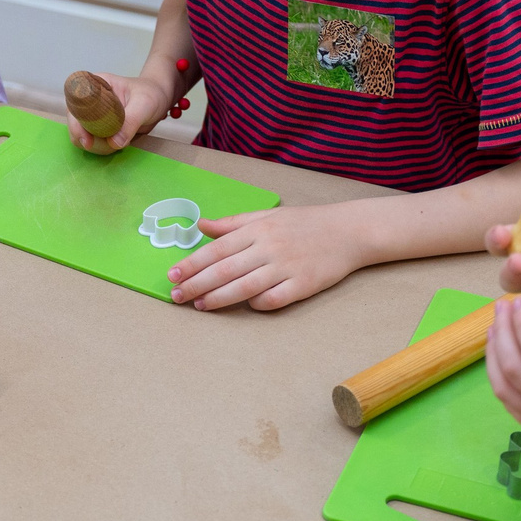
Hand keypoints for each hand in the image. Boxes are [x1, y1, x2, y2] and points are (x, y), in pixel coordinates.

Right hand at [66, 71, 169, 153]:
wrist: (159, 99)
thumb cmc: (151, 94)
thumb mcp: (144, 105)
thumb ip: (130, 122)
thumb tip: (114, 143)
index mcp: (95, 85)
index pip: (74, 103)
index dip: (75, 123)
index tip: (86, 140)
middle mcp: (90, 100)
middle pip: (75, 123)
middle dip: (86, 138)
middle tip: (106, 147)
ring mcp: (93, 114)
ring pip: (83, 135)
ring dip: (96, 145)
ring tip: (118, 143)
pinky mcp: (100, 126)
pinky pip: (94, 141)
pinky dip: (102, 148)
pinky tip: (118, 144)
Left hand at [167, 202, 360, 310]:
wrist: (348, 231)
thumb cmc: (304, 223)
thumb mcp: (267, 215)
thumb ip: (232, 223)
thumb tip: (200, 225)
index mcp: (258, 229)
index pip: (216, 249)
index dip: (191, 263)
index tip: (172, 275)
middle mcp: (269, 247)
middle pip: (224, 270)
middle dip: (196, 284)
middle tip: (176, 295)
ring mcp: (286, 267)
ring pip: (244, 287)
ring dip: (218, 298)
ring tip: (200, 305)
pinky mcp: (303, 285)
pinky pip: (272, 299)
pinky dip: (256, 304)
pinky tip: (246, 304)